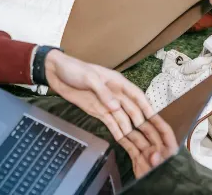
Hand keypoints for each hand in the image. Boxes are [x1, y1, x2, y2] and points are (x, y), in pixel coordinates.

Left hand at [44, 50, 176, 172]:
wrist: (57, 73)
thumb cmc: (75, 69)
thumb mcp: (89, 78)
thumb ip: (103, 92)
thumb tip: (116, 107)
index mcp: (117, 82)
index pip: (136, 95)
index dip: (146, 106)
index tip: (154, 117)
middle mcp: (115, 94)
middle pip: (131, 109)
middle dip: (140, 122)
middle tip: (148, 136)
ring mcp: (107, 104)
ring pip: (122, 118)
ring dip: (129, 129)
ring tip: (138, 142)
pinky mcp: (97, 111)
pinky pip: (110, 122)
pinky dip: (116, 131)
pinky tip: (123, 139)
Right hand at [115, 114, 176, 178]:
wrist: (156, 193)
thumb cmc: (165, 183)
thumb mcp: (162, 173)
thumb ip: (158, 164)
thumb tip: (154, 154)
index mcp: (168, 151)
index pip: (165, 132)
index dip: (158, 121)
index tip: (151, 111)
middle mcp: (158, 151)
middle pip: (149, 133)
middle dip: (141, 123)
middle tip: (132, 112)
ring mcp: (147, 156)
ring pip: (138, 139)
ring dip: (130, 130)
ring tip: (122, 120)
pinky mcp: (138, 161)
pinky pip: (131, 148)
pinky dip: (125, 141)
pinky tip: (119, 133)